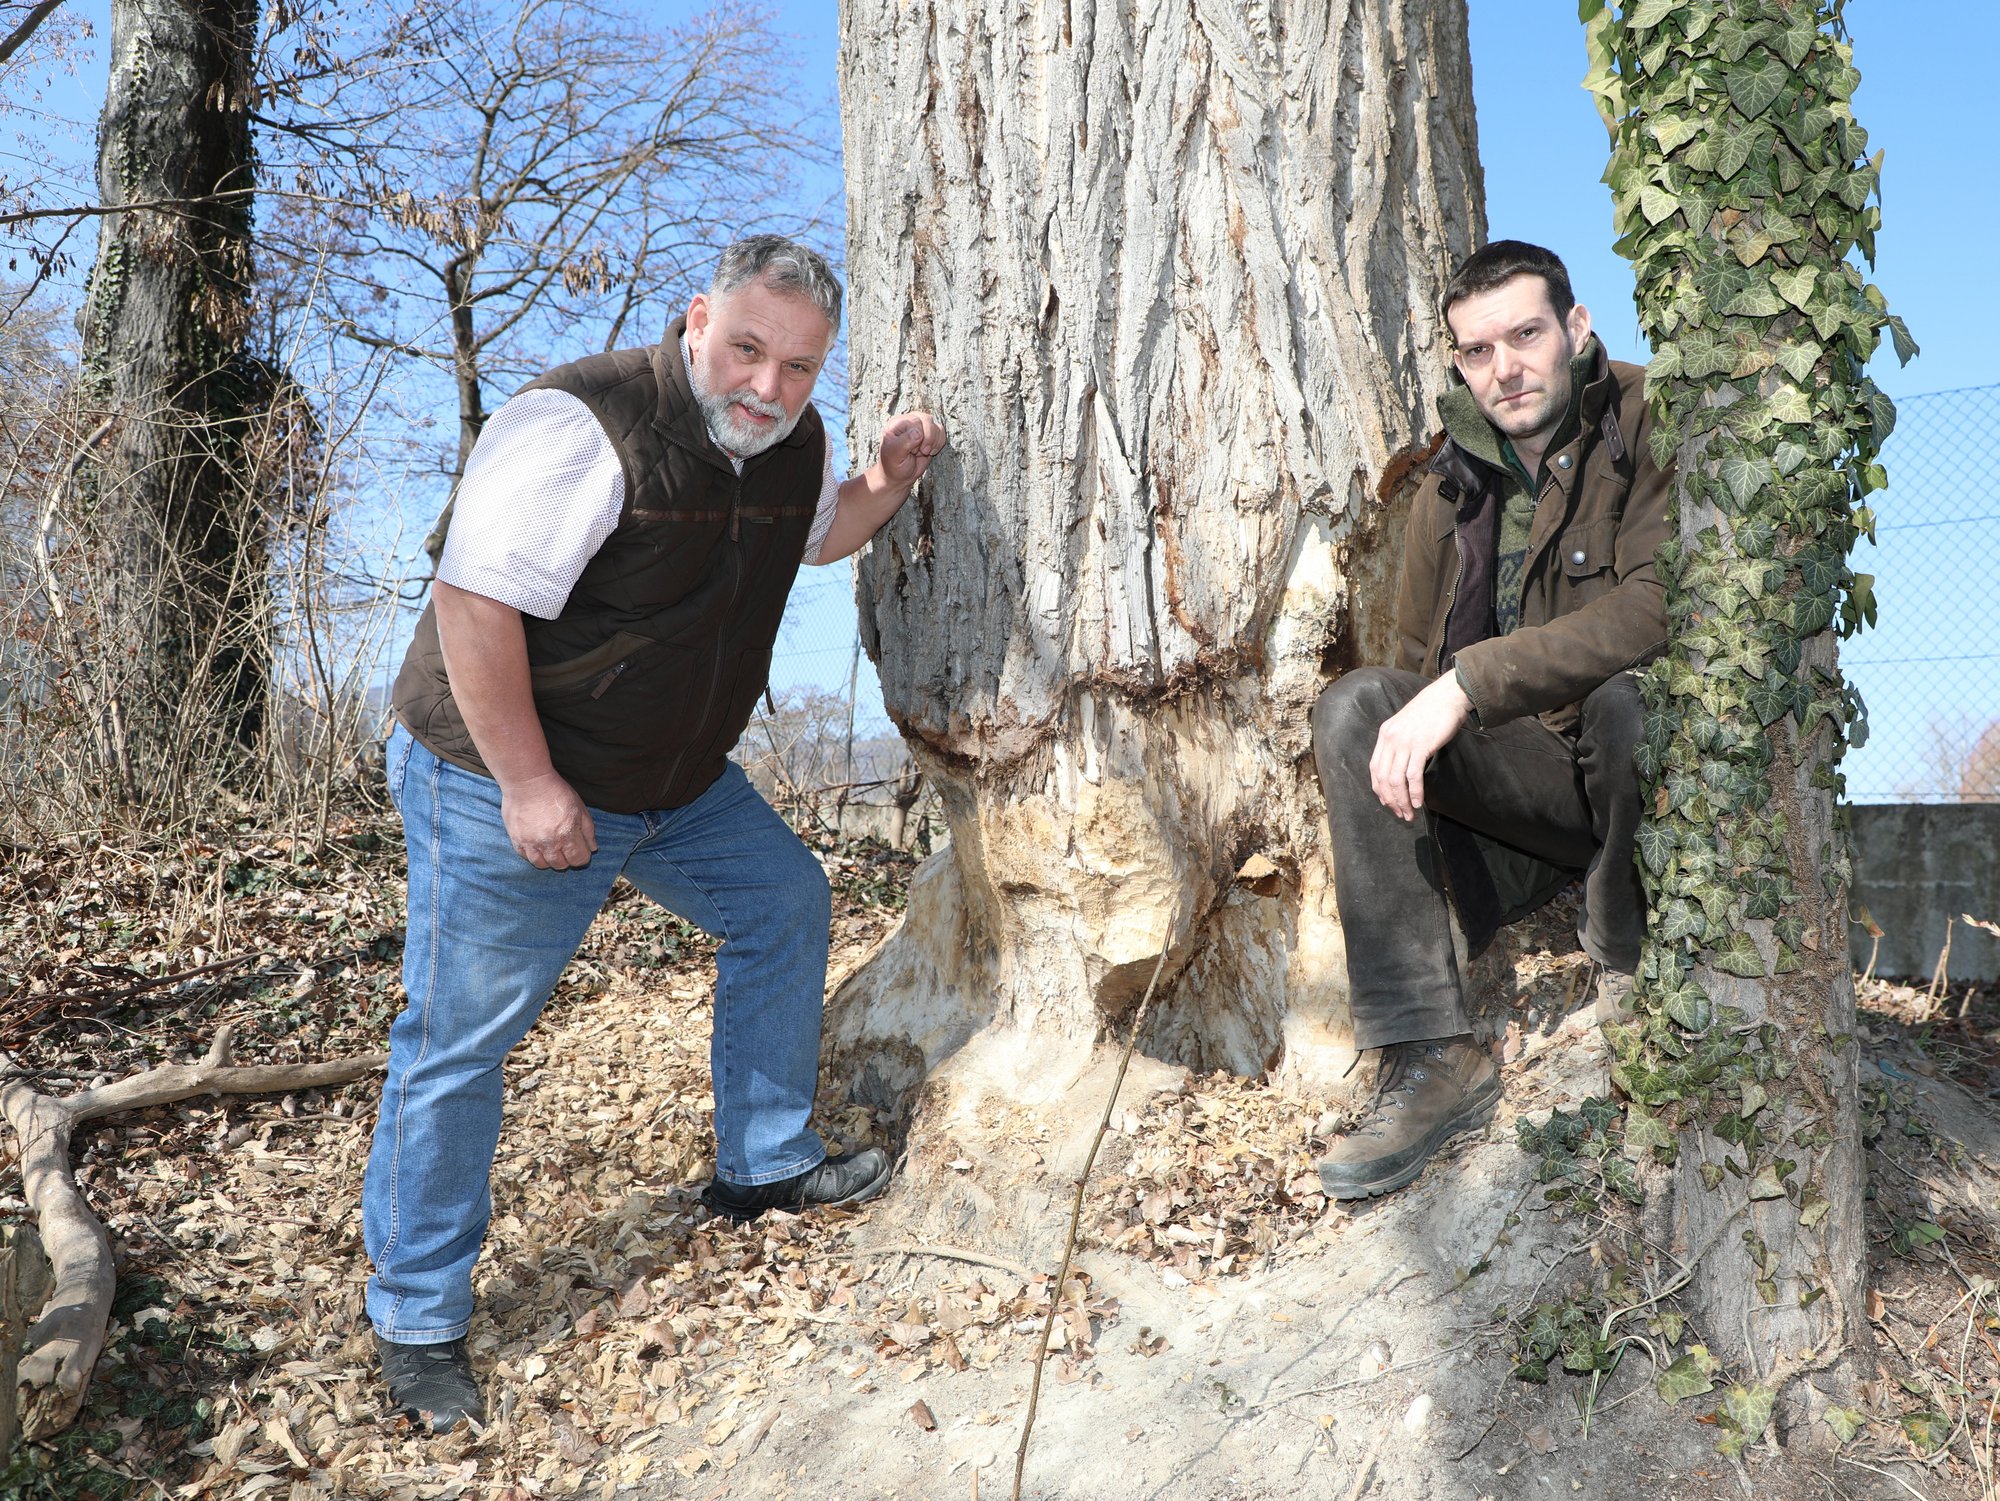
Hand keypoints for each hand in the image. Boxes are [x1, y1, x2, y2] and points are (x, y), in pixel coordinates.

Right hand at [499, 770, 597, 869]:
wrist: (528, 781)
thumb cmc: (556, 792)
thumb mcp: (579, 808)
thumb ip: (588, 830)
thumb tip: (592, 848)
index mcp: (567, 834)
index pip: (579, 860)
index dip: (582, 856)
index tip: (581, 850)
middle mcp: (549, 843)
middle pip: (561, 865)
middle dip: (567, 859)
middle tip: (566, 847)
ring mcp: (531, 843)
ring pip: (542, 864)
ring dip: (549, 860)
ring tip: (552, 848)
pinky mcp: (516, 839)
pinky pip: (526, 857)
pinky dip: (533, 854)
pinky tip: (537, 845)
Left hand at [878, 411, 945, 487]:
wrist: (900, 475)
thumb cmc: (894, 464)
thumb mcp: (895, 455)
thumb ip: (904, 442)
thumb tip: (918, 433)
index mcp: (897, 423)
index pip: (915, 421)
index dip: (918, 436)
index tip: (912, 451)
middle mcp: (909, 422)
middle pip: (927, 420)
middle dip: (927, 439)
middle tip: (920, 452)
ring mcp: (921, 427)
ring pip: (936, 426)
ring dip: (933, 443)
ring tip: (923, 452)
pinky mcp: (930, 434)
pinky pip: (941, 432)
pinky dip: (938, 444)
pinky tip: (930, 452)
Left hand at [1369, 673, 1472, 821]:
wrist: (1447, 696)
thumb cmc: (1431, 712)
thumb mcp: (1407, 726)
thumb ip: (1400, 744)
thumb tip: (1401, 768)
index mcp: (1385, 735)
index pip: (1374, 769)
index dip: (1380, 790)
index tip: (1388, 803)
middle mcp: (1390, 739)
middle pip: (1383, 778)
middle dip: (1391, 801)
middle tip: (1400, 815)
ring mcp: (1404, 743)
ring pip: (1396, 780)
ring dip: (1402, 801)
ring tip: (1409, 814)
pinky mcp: (1420, 746)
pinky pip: (1413, 776)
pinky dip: (1415, 793)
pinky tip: (1418, 803)